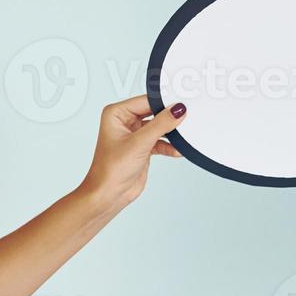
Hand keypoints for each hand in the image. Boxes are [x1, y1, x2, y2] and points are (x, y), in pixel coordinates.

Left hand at [77, 95, 185, 210]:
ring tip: (183, 137)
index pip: (145, 101)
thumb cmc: (110, 169)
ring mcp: (135, 135)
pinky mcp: (143, 147)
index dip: (164, 103)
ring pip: (160, 127)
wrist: (110, 194)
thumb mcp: (139, 143)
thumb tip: (177, 110)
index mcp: (117, 114)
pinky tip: (177, 150)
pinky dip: (170, 146)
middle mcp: (125, 122)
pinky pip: (162, 141)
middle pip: (154, 112)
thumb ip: (161, 125)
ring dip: (172, 134)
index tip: (182, 106)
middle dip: (169, 118)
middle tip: (185, 119)